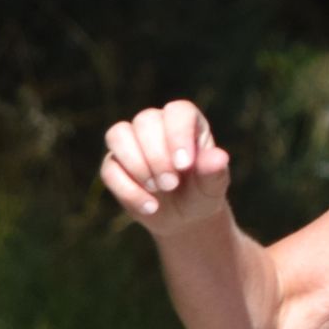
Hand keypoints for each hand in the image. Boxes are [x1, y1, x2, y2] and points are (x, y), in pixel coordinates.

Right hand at [99, 101, 233, 235]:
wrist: (185, 216)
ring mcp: (131, 142)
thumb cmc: (202, 192)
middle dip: (157, 156)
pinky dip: (128, 190)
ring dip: (137, 166)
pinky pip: (109, 168)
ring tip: (158, 190)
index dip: (178, 135)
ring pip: (118, 135)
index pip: (178, 111)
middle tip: (171, 184)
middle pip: (145, 121)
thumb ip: (215, 171)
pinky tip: (150, 207)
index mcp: (186, 122)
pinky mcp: (114, 164)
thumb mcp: (213, 185)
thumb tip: (219, 158)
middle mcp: (157, 124)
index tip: (184, 165)